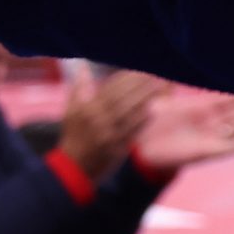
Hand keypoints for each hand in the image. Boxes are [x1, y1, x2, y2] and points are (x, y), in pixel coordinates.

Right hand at [57, 64, 159, 180]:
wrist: (75, 166)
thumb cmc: (74, 135)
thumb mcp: (71, 110)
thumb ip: (79, 87)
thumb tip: (82, 66)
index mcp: (87, 108)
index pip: (110, 88)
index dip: (127, 77)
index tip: (141, 69)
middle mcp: (98, 119)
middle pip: (123, 97)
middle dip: (141, 84)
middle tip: (158, 74)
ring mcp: (109, 134)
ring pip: (131, 112)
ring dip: (148, 98)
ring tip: (162, 86)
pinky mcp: (118, 147)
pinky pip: (135, 130)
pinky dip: (145, 119)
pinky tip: (156, 109)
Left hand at [134, 91, 233, 172]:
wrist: (145, 148)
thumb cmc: (153, 124)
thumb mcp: (162, 101)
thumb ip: (169, 86)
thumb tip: (167, 67)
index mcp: (201, 108)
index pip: (227, 98)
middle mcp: (210, 122)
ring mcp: (210, 137)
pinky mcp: (206, 152)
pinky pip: (226, 148)